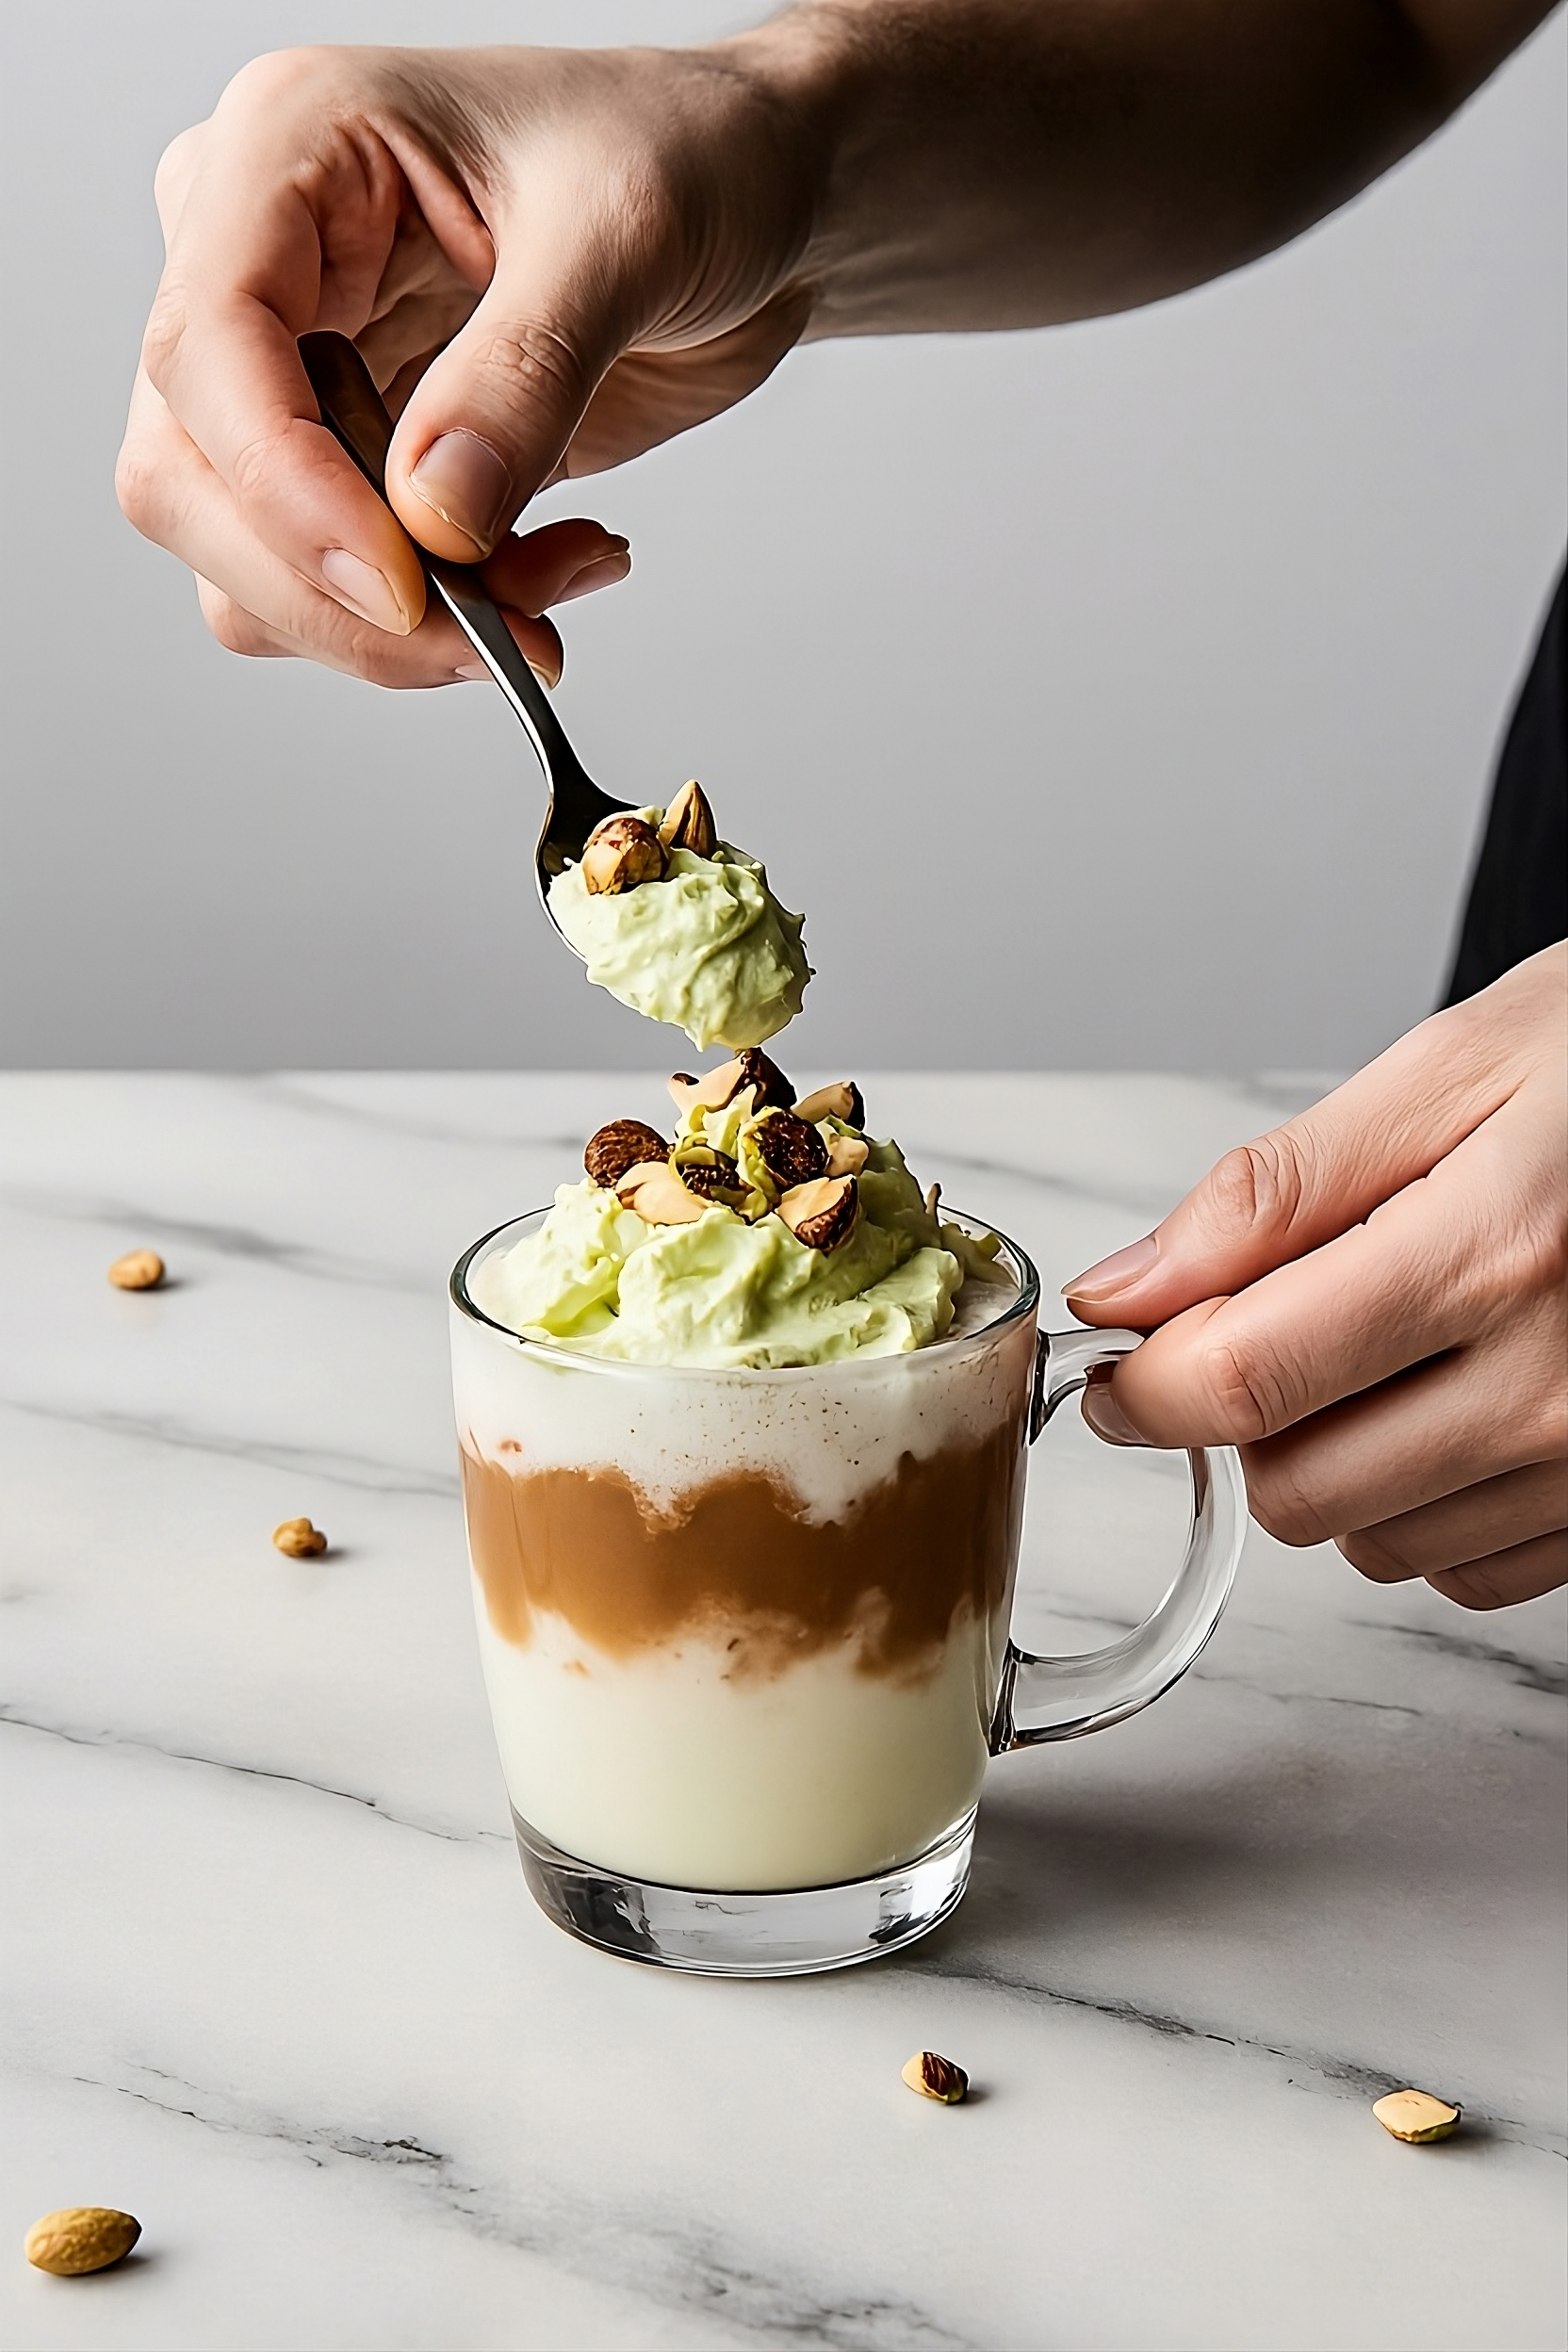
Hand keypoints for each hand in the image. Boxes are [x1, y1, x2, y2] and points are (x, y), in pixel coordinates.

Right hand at [116, 41, 818, 683]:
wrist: (754, 197)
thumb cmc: (686, 151)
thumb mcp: (629, 233)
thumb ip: (524, 375)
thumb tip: (434, 516)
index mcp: (289, 149)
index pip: (206, 348)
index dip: (284, 488)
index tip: (403, 582)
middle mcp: (265, 262)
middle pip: (191, 481)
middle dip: (337, 592)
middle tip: (496, 632)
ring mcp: (300, 372)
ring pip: (251, 563)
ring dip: (398, 628)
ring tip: (552, 582)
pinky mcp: (361, 462)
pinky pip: (345, 591)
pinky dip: (442, 626)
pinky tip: (549, 567)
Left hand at [1064, 945, 1567, 1610]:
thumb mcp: (1450, 1068)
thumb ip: (1274, 1192)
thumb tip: (1132, 1288)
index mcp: (1490, 1254)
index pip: (1244, 1383)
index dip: (1146, 1381)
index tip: (1125, 1351)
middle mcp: (1554, 1386)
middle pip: (1296, 1487)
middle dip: (1245, 1417)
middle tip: (1273, 1322)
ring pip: (1371, 1543)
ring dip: (1334, 1461)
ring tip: (1390, 1341)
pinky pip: (1463, 1569)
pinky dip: (1421, 1503)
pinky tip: (1451, 1400)